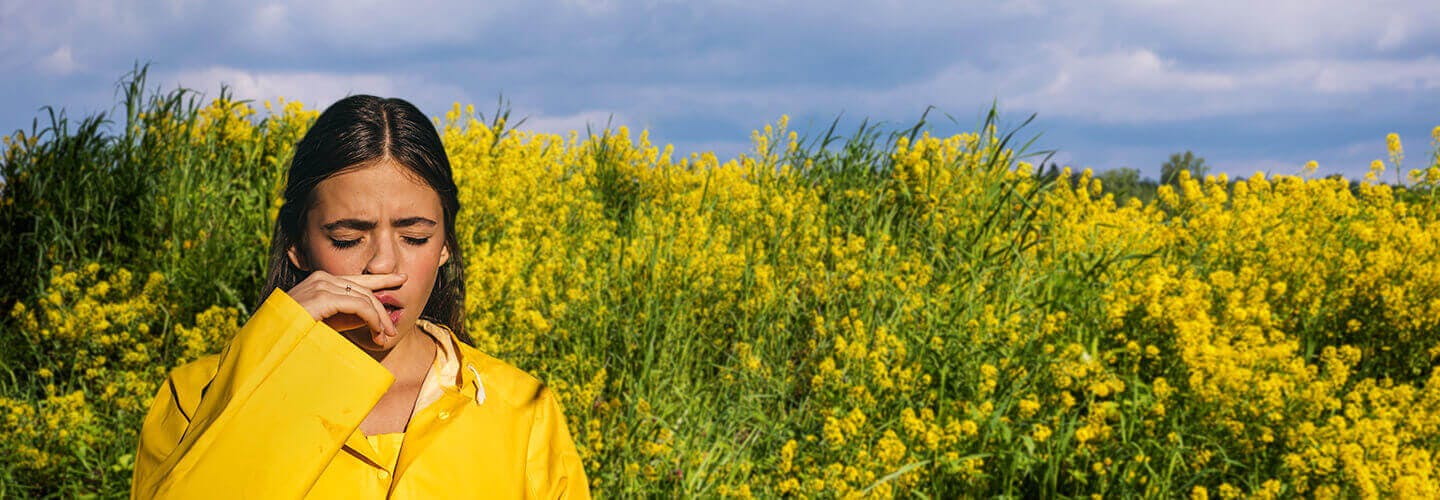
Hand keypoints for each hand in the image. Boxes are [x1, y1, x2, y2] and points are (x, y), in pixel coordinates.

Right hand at [286, 270, 407, 348]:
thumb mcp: (331, 323)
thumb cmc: (299, 336)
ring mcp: (320, 286)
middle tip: (390, 332)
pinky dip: (371, 319)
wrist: (273, 345)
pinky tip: (376, 332)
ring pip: (364, 298)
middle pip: (365, 289)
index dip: (382, 279)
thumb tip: (375, 316)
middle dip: (382, 311)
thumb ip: (350, 315)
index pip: (358, 279)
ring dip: (378, 319)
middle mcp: (322, 279)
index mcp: (322, 282)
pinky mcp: (321, 297)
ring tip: (383, 338)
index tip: (402, 279)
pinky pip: (358, 305)